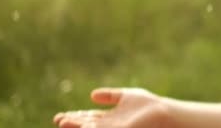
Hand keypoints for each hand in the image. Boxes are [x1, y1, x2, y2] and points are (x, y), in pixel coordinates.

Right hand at [53, 88, 170, 127]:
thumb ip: (110, 95)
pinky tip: (83, 125)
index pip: (89, 118)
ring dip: (77, 126)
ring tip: (63, 122)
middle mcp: (110, 126)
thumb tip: (91, 95)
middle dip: (72, 123)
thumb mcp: (126, 96)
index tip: (61, 116)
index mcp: (110, 118)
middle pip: (86, 125)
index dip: (76, 116)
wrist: (163, 112)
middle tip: (58, 120)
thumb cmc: (148, 105)